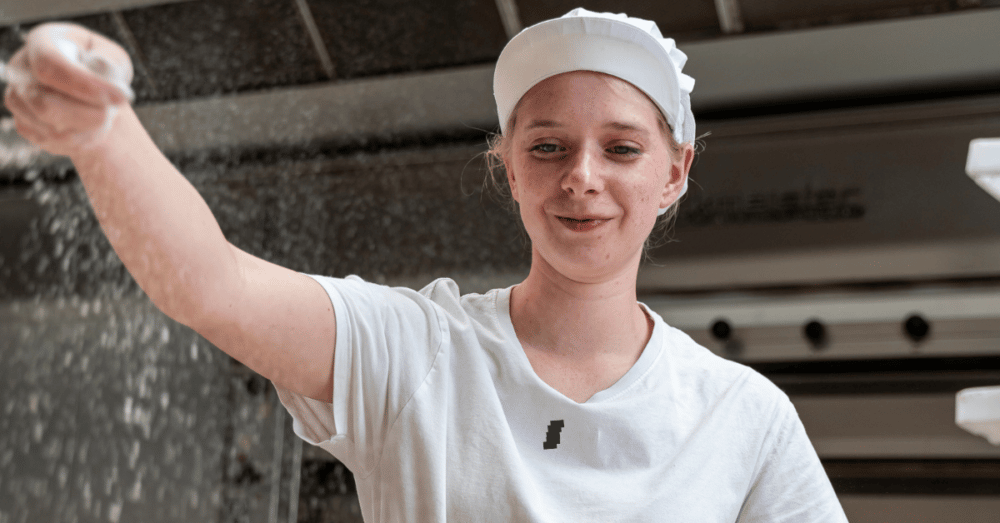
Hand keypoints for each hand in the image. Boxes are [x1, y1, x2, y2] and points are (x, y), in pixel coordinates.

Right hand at [3, 23, 134, 157]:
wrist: (90, 92)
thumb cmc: (101, 68)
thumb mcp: (112, 57)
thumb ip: (110, 63)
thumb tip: (104, 77)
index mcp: (43, 41)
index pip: (50, 64)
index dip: (85, 84)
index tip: (120, 98)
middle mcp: (20, 68)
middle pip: (45, 104)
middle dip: (88, 116)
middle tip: (113, 113)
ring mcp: (17, 97)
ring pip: (51, 128)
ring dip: (88, 130)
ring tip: (104, 118)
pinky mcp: (22, 122)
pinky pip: (51, 141)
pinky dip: (80, 140)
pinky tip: (90, 127)